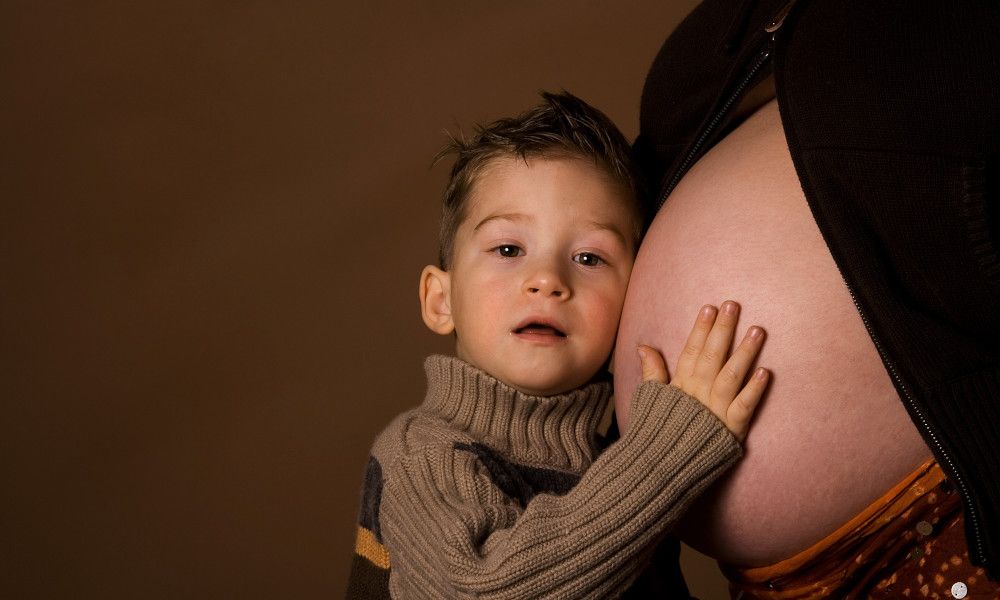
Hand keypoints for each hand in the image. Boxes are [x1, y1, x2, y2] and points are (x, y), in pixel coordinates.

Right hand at [637, 301, 767, 441]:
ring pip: (730, 375)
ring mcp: (714, 410)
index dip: (700, 329)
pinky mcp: (729, 430)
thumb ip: (652, 372)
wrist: (657, 469)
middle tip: (733, 305)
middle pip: (711, 356)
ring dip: (744, 352)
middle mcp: (697, 394)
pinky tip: (765, 372)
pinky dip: (754, 390)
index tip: (709, 308)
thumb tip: (643, 346)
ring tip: (757, 330)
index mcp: (679, 386)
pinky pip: (743, 407)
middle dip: (723, 330)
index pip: (690, 351)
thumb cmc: (656, 434)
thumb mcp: (649, 400)